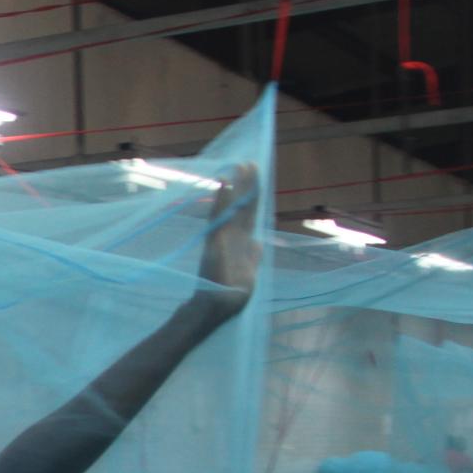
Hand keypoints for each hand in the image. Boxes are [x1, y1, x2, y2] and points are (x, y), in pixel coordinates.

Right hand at [194, 165, 260, 318]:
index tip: (254, 175)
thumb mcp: (249, 274)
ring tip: (240, 166)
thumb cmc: (228, 296)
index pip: (250, 213)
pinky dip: (222, 200)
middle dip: (247, 185)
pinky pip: (220, 217)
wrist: (214, 309)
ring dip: (237, 186)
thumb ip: (253, 256)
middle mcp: (233, 237)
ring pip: (233, 207)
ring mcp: (223, 238)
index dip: (253, 194)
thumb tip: (259, 242)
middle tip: (248, 163)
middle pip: (243, 206)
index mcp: (243, 242)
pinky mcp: (215, 242)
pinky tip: (224, 183)